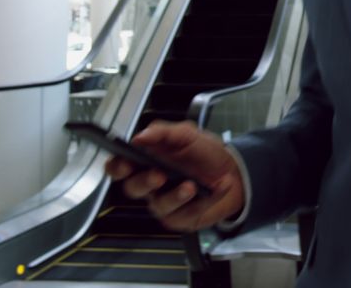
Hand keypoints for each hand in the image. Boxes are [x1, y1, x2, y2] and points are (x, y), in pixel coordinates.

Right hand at [104, 120, 244, 231]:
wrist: (234, 170)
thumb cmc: (205, 153)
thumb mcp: (187, 134)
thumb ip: (163, 132)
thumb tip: (140, 136)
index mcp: (146, 162)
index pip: (120, 167)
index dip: (117, 167)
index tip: (124, 164)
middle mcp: (150, 185)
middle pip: (133, 189)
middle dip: (144, 182)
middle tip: (158, 175)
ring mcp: (164, 203)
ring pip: (160, 205)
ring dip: (175, 196)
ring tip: (191, 186)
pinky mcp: (182, 218)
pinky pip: (188, 213)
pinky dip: (206, 200)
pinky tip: (218, 188)